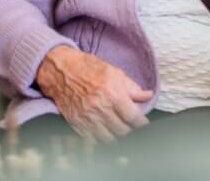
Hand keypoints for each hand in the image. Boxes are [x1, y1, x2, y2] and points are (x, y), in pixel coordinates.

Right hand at [36, 46, 152, 142]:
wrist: (61, 71)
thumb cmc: (89, 68)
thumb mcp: (115, 73)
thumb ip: (133, 88)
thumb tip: (148, 95)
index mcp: (112, 93)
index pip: (133, 117)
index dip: (142, 123)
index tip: (144, 124)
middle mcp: (100, 108)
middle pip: (122, 131)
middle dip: (131, 131)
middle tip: (133, 127)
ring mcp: (87, 118)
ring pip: (108, 139)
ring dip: (117, 137)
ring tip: (120, 131)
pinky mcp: (76, 124)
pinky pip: (93, 140)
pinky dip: (101, 139)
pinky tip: (106, 133)